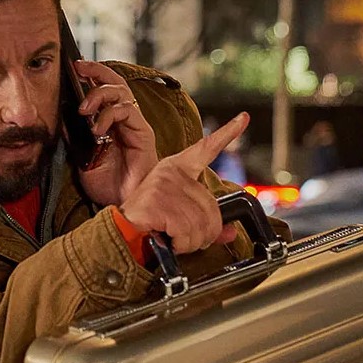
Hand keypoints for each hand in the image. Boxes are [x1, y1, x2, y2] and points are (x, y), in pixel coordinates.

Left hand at [72, 60, 159, 206]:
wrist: (123, 205)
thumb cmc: (107, 184)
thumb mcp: (82, 156)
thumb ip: (75, 136)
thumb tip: (60, 114)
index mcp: (111, 122)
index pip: (104, 90)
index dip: (91, 74)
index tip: (74, 66)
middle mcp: (125, 120)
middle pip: (115, 83)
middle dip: (96, 71)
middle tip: (78, 68)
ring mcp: (135, 125)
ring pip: (121, 93)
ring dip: (99, 95)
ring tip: (84, 110)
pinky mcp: (143, 134)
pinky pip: (128, 111)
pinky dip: (110, 115)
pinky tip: (97, 128)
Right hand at [119, 113, 249, 253]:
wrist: (119, 232)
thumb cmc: (148, 222)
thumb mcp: (181, 218)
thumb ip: (206, 223)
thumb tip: (230, 233)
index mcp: (176, 169)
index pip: (206, 148)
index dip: (227, 132)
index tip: (243, 118)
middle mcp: (171, 172)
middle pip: (212, 208)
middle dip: (204, 232)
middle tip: (187, 238)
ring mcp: (163, 185)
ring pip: (201, 223)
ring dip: (192, 241)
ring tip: (175, 240)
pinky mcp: (157, 201)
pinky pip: (186, 231)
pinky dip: (181, 244)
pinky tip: (169, 240)